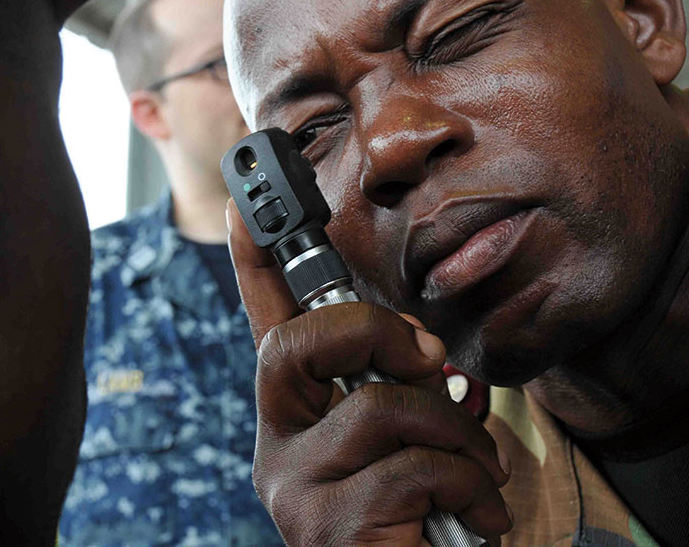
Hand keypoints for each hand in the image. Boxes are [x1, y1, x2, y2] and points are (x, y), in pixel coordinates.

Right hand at [227, 200, 512, 545]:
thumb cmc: (415, 516)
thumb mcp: (404, 440)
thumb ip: (399, 388)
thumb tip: (429, 352)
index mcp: (297, 417)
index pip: (268, 327)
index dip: (254, 266)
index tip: (244, 207)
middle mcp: (278, 446)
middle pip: (294, 345)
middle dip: (370, 329)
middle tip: (427, 357)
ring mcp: (293, 486)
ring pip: (378, 407)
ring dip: (455, 434)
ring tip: (478, 472)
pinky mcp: (327, 525)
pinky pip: (415, 468)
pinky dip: (470, 485)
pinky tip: (478, 515)